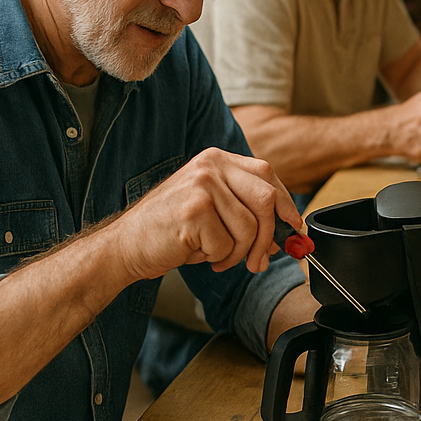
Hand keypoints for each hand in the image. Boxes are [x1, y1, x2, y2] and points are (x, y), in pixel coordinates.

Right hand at [116, 147, 300, 280]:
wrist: (125, 246)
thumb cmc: (171, 231)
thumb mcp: (214, 210)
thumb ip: (249, 211)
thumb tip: (291, 232)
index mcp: (217, 159)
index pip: (267, 174)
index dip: (286, 204)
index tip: (295, 228)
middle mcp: (210, 166)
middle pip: (266, 200)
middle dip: (268, 237)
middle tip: (258, 261)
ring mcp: (201, 186)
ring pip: (249, 228)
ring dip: (237, 254)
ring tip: (215, 257)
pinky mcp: (193, 211)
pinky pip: (227, 245)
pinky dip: (217, 258)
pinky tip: (196, 254)